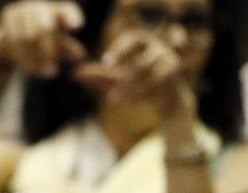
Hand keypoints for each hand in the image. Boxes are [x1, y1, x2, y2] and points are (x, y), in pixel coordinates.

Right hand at [0, 1, 86, 77]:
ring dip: (34, 59)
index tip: (77, 28)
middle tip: (53, 72)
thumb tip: (80, 57)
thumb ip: (67, 49)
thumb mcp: (56, 46)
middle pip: (45, 28)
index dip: (72, 18)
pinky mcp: (9, 14)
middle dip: (48, 51)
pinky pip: (14, 40)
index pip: (67, 11)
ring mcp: (24, 8)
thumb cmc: (42, 41)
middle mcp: (41, 6)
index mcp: (58, 11)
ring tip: (43, 74)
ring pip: (27, 37)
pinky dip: (22, 57)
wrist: (10, 37)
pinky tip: (29, 70)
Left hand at [73, 30, 189, 114]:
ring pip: (145, 68)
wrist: (167, 100)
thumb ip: (99, 76)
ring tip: (111, 98)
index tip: (106, 61)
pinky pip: (155, 81)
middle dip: (125, 58)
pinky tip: (122, 101)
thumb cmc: (140, 85)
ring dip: (127, 84)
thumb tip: (74, 73)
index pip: (133, 37)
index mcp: (145, 43)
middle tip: (107, 67)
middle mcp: (158, 47)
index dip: (120, 48)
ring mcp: (168, 59)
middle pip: (141, 48)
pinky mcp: (173, 73)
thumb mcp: (117, 81)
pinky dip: (137, 92)